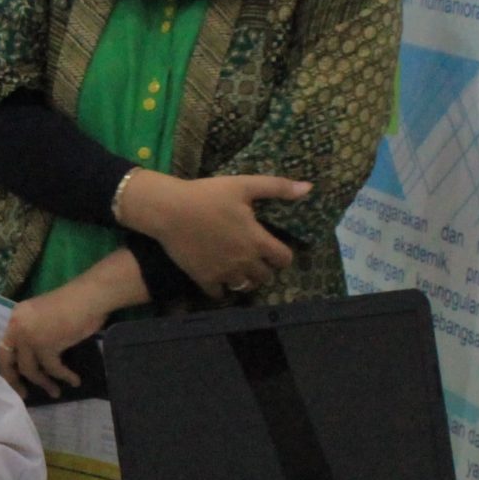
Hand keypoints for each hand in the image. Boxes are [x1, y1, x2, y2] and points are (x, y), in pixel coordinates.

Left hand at [0, 280, 109, 396]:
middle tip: (23, 394)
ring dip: (44, 383)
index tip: (16, 377)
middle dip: (13, 380)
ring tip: (55, 392)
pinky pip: (53, 368)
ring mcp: (30, 336)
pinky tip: (73, 380)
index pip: (5, 344)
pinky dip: (64, 376)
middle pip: (5, 359)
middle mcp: (17, 326)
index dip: (9, 364)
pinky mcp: (46, 345)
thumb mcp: (46, 316)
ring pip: (29, 369)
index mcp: (17, 316)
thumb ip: (36, 331)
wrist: (90, 296)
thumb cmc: (76, 303)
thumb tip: (37, 357)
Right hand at [119, 171, 312, 296]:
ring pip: (244, 287)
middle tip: (255, 259)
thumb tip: (308, 188)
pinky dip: (222, 289)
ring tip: (239, 270)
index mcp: (257, 240)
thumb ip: (277, 187)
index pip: (284, 259)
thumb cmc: (208, 195)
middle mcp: (244, 261)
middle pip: (265, 277)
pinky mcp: (204, 279)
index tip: (274, 250)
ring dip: (245, 280)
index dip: (282, 256)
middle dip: (264, 269)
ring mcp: (224, 273)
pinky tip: (218, 277)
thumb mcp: (244, 185)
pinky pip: (220, 294)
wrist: (169, 210)